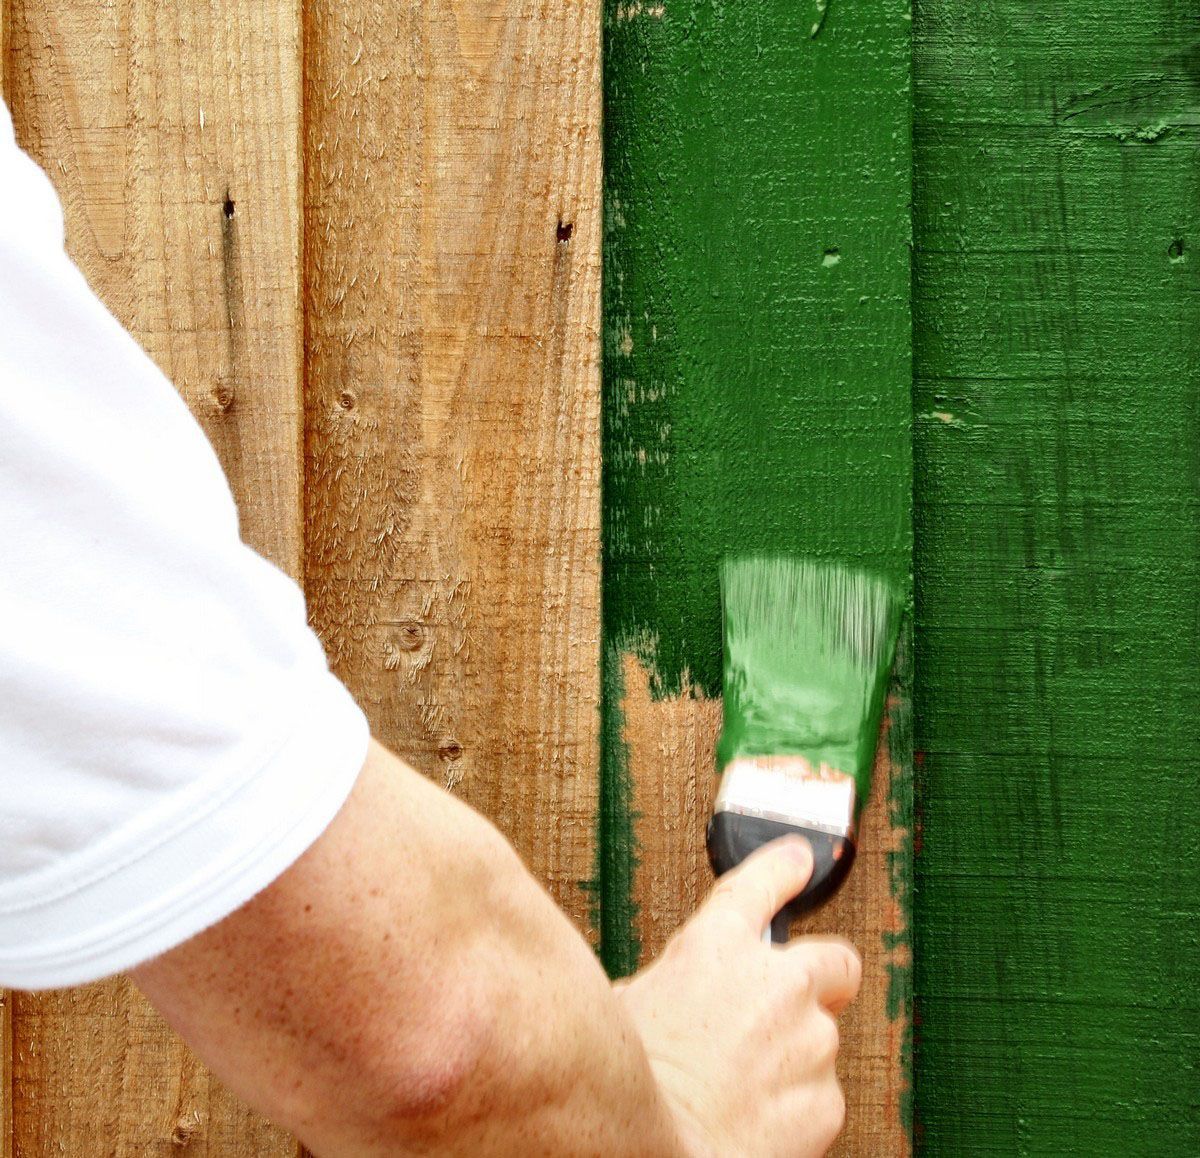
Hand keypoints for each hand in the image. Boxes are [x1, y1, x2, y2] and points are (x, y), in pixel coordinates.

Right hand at [615, 838, 860, 1157]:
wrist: (654, 1149)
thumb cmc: (631, 1080)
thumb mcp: (635, 1001)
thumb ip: (678, 982)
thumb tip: (682, 993)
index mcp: (717, 944)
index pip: (764, 882)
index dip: (785, 867)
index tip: (799, 858)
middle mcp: (776, 982)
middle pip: (834, 960)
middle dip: (821, 979)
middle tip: (789, 1005)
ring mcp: (809, 1040)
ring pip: (821, 1039)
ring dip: (794, 1054)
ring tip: (743, 1083)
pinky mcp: (826, 1099)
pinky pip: (820, 1095)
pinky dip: (795, 1106)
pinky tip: (753, 1116)